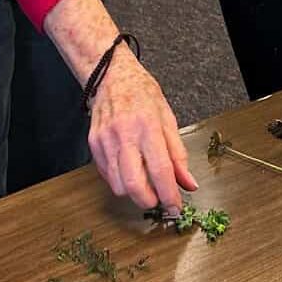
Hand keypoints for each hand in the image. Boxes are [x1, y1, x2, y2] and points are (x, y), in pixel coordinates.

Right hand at [44, 0, 196, 213]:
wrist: (110, 75)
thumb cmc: (142, 93)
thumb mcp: (168, 118)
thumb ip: (178, 154)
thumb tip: (188, 183)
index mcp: (147, 126)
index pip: (160, 171)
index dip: (170, 195)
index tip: (176, 206)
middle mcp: (124, 135)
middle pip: (134, 185)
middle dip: (149, 201)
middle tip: (160, 200)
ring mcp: (105, 141)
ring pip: (118, 186)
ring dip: (134, 193)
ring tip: (145, 182)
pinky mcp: (93, 145)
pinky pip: (107, 176)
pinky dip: (120, 181)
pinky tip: (129, 169)